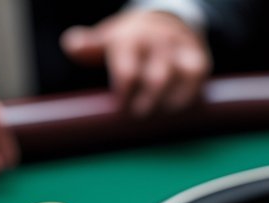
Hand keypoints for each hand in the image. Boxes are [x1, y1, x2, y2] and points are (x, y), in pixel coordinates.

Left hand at [61, 10, 210, 116]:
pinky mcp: (198, 59)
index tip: (121, 110)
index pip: (127, 71)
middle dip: (146, 105)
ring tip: (157, 117)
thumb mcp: (108, 39)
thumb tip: (70, 46)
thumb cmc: (132, 40)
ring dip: (168, 104)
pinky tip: (176, 110)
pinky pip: (196, 80)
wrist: (167, 19)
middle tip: (138, 117)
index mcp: (130, 38)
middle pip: (155, 79)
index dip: (124, 96)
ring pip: (180, 78)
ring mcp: (179, 49)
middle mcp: (157, 41)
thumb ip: (89, 46)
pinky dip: (189, 98)